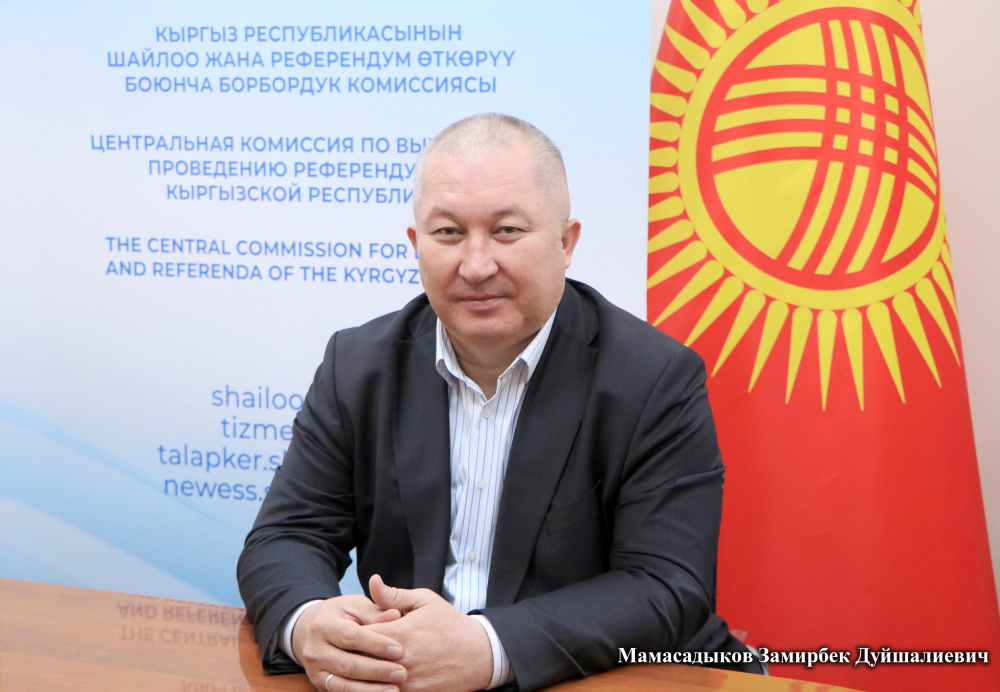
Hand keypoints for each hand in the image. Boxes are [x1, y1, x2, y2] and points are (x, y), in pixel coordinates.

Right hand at [292, 594, 407, 691]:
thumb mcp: (355, 606)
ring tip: (394, 689)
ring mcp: (315, 670)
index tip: (399, 650)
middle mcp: (315, 650)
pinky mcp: (320, 684)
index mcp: (324, 625)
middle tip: (401, 673)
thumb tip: (396, 615)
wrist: (308, 630)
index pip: (351, 636)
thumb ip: (375, 612)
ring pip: (343, 684)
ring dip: (370, 689)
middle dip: (377, 671)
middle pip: (347, 664)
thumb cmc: (340, 615)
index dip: (376, 644)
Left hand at [365, 574, 493, 691]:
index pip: (359, 636)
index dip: (353, 633)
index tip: (353, 630)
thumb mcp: (425, 601)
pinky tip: (383, 676)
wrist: (479, 654)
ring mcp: (408, 682)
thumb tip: (372, 581)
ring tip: (365, 664)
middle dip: (356, 654)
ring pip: (372, 681)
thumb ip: (394, 595)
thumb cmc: (450, 624)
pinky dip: (382, 685)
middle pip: (361, 662)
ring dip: (368, 673)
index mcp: (401, 634)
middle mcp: (401, 661)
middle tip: (354, 649)